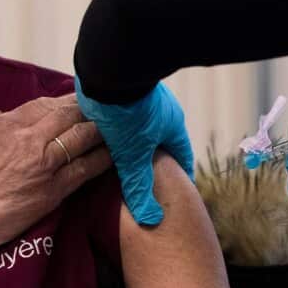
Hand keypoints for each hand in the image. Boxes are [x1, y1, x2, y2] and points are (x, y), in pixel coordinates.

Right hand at [0, 94, 111, 261]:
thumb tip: (1, 116)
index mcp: (11, 122)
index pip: (49, 103)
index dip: (69, 98)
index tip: (83, 95)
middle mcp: (34, 139)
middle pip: (72, 116)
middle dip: (92, 108)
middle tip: (109, 105)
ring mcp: (47, 166)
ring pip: (84, 138)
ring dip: (103, 129)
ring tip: (119, 124)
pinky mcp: (54, 192)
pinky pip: (86, 170)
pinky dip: (103, 158)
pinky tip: (117, 152)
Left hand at [75, 79, 193, 225]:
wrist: (108, 67)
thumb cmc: (126, 113)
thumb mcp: (132, 154)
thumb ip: (139, 186)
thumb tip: (151, 220)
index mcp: (172, 126)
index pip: (181, 156)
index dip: (180, 175)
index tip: (178, 190)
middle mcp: (163, 110)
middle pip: (162, 141)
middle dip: (155, 159)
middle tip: (146, 179)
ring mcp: (144, 97)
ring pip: (142, 126)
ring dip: (135, 141)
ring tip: (124, 159)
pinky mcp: (123, 88)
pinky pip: (125, 113)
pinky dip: (119, 127)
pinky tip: (105, 135)